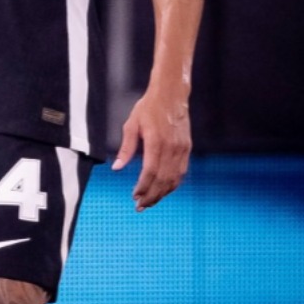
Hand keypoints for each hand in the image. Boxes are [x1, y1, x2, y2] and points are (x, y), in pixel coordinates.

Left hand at [112, 91, 191, 210]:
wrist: (171, 96)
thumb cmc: (148, 108)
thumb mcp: (131, 125)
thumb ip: (126, 148)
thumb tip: (117, 168)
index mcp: (157, 142)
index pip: (150, 172)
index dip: (143, 187)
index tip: (134, 197)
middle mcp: (172, 148)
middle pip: (163, 180)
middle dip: (151, 196)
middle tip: (140, 207)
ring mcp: (182, 149)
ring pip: (174, 179)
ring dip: (162, 193)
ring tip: (150, 203)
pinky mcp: (187, 149)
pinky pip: (181, 172)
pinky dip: (172, 184)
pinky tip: (163, 190)